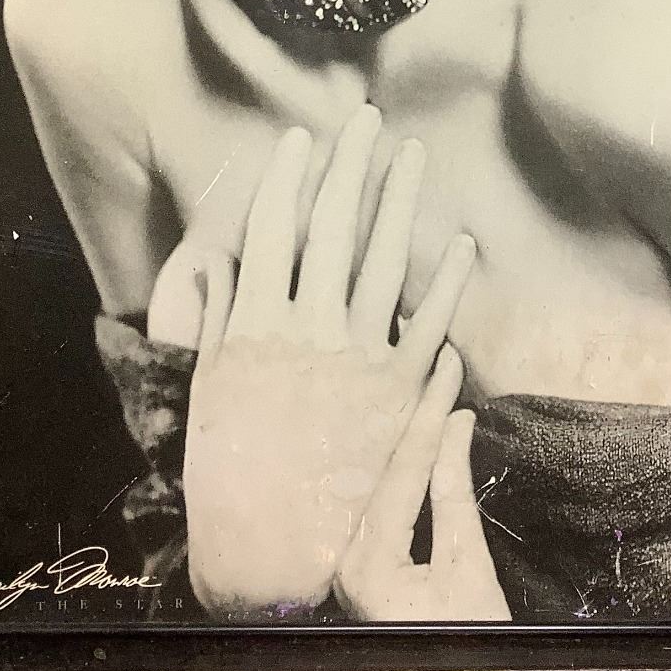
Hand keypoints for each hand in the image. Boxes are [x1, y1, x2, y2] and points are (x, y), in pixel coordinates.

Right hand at [179, 107, 476, 618]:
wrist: (271, 552)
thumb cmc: (229, 472)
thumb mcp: (209, 386)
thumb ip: (218, 317)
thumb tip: (224, 259)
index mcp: (253, 324)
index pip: (272, 229)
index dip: (288, 177)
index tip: (300, 136)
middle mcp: (307, 329)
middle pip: (330, 226)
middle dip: (349, 166)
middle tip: (365, 118)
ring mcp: (357, 356)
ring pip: (381, 257)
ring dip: (399, 199)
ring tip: (411, 153)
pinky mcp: (399, 391)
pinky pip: (430, 320)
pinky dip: (447, 280)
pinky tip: (461, 241)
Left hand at [334, 345, 510, 622]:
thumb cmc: (467, 643)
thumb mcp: (468, 566)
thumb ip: (454, 493)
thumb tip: (456, 425)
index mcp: (367, 562)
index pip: (404, 469)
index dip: (432, 414)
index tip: (450, 367)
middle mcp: (346, 561)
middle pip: (387, 469)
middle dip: (417, 414)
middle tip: (440, 362)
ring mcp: (350, 565)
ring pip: (384, 482)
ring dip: (411, 436)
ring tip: (431, 382)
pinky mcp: (364, 567)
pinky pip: (384, 502)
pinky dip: (408, 467)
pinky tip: (422, 434)